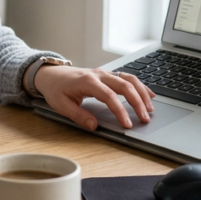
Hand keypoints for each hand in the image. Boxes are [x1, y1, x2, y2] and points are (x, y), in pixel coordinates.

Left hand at [34, 65, 155, 130]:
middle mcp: (99, 75)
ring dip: (141, 93)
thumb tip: (94, 126)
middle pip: (124, 85)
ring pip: (129, 79)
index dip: (120, 110)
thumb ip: (78, 115)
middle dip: (137, 102)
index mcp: (88, 81)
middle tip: (144, 118)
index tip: (127, 124)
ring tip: (150, 108)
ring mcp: (104, 73)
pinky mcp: (107, 75)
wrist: (50, 74)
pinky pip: (127, 77)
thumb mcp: (60, 105)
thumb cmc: (55, 88)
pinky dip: (139, 85)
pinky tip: (148, 94)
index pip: (109, 96)